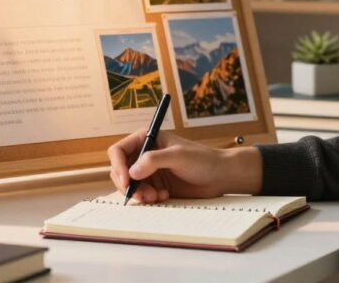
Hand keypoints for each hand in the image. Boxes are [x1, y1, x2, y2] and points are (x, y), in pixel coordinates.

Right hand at [107, 130, 261, 202]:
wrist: (220, 176)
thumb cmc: (203, 159)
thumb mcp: (178, 156)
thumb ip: (153, 160)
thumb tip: (132, 172)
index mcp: (147, 139)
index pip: (119, 151)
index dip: (118, 166)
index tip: (127, 181)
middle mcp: (145, 154)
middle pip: (120, 170)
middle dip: (128, 184)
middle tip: (142, 195)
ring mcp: (150, 171)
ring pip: (130, 185)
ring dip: (139, 193)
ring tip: (155, 196)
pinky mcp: (156, 186)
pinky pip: (142, 194)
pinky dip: (148, 198)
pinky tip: (163, 196)